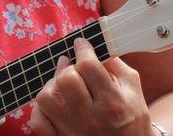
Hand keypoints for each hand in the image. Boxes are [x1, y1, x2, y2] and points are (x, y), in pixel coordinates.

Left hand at [28, 38, 152, 135]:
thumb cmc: (132, 119)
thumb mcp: (133, 90)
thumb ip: (116, 65)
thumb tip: (96, 47)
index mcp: (112, 103)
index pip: (88, 66)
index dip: (83, 49)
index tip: (81, 45)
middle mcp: (91, 118)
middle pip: (66, 79)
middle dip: (69, 67)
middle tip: (73, 66)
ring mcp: (73, 131)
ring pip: (47, 97)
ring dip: (52, 85)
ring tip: (61, 84)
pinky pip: (38, 121)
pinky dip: (40, 108)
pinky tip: (53, 102)